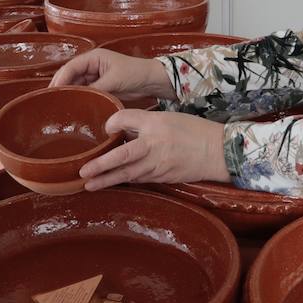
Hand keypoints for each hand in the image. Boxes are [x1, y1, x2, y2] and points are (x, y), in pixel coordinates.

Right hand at [51, 49, 175, 101]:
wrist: (153, 81)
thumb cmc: (135, 74)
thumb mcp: (113, 80)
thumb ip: (94, 89)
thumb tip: (77, 99)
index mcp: (93, 58)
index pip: (70, 67)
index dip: (59, 79)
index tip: (51, 92)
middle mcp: (91, 66)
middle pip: (71, 76)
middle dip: (61, 88)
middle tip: (50, 103)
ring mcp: (96, 77)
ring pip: (77, 86)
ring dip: (70, 95)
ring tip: (58, 108)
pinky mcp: (101, 88)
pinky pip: (86, 93)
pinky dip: (80, 100)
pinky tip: (74, 109)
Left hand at [81, 110, 229, 190]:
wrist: (219, 151)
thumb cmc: (194, 131)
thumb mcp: (168, 118)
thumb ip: (143, 123)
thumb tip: (119, 130)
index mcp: (155, 124)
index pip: (125, 119)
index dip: (112, 124)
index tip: (106, 129)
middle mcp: (154, 145)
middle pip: (121, 156)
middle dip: (101, 165)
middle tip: (83, 171)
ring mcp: (159, 164)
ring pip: (128, 174)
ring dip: (108, 180)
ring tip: (89, 184)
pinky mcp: (163, 177)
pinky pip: (140, 179)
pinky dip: (126, 180)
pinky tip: (114, 181)